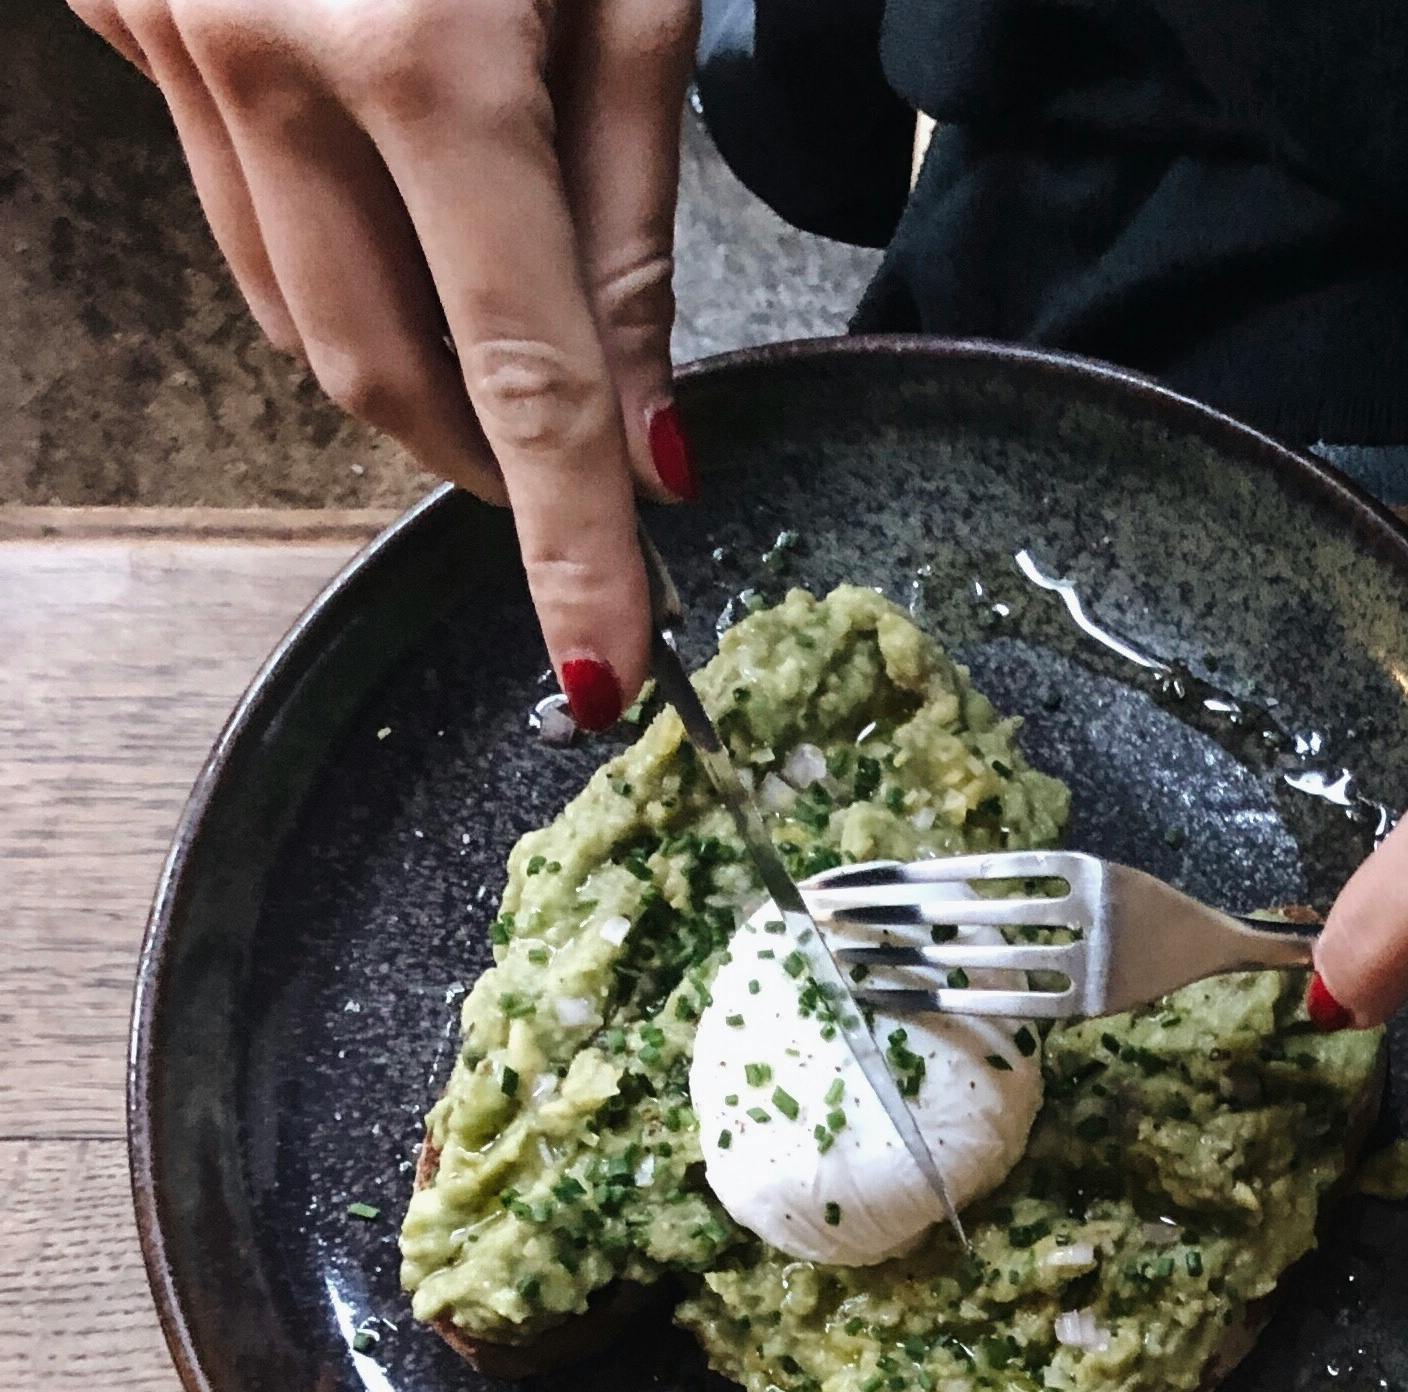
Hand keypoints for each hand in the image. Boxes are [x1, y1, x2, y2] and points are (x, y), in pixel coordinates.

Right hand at [69, 0, 697, 719]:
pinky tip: (388, 180)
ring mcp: (165, 29)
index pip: (526, 386)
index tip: (607, 667)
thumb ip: (634, 212)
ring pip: (292, 306)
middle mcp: (267, 63)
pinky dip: (325, 240)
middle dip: (488, 465)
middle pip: (386, 378)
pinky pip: (227, 193)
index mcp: (425, 60)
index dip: (572, 545)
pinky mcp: (116, 2)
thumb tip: (650, 431)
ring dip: (404, 368)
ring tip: (500, 341)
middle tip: (581, 493)